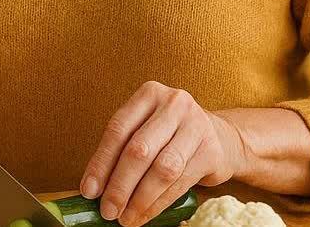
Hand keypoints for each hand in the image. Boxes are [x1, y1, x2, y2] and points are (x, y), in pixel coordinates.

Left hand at [81, 81, 248, 226]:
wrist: (220, 137)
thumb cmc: (170, 134)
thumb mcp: (145, 129)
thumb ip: (121, 151)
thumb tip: (94, 188)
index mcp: (149, 94)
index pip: (118, 130)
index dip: (101, 163)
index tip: (89, 190)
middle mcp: (174, 105)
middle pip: (139, 149)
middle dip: (120, 185)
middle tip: (108, 210)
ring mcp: (196, 126)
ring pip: (162, 168)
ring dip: (140, 199)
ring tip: (126, 218)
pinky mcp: (212, 151)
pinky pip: (180, 182)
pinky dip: (159, 203)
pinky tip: (145, 214)